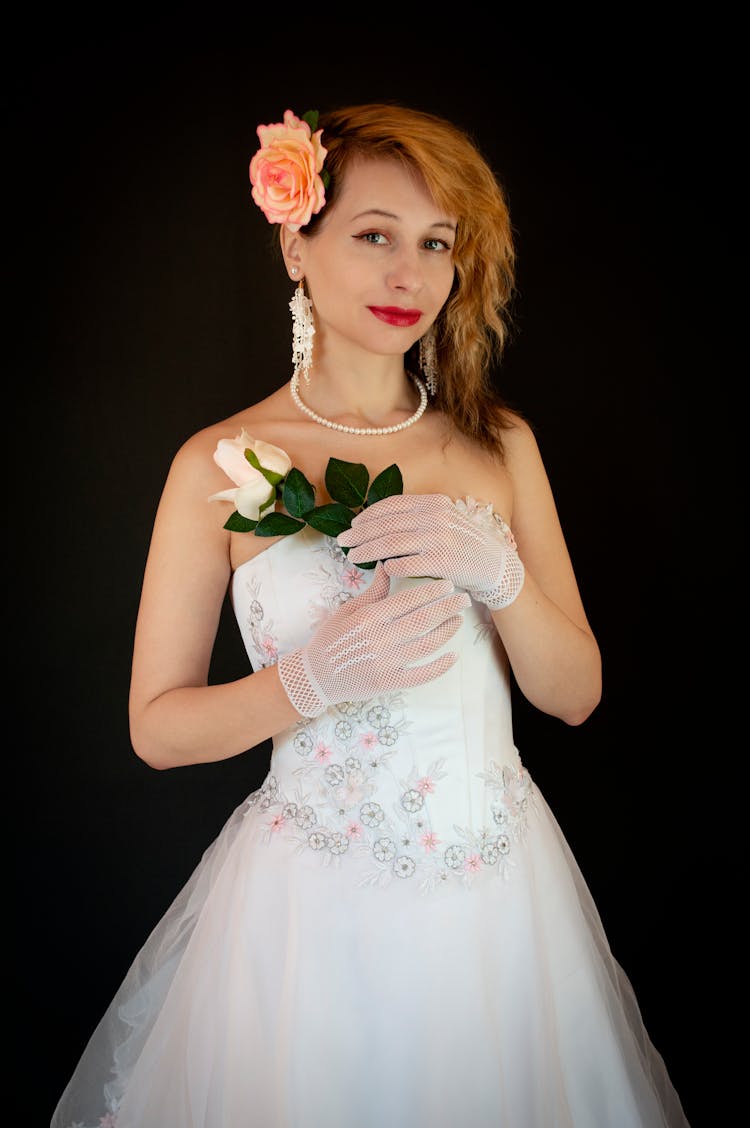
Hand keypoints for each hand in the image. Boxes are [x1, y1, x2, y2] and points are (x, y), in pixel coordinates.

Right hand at [277, 563, 469, 716]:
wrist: (315, 677)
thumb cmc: (330, 639)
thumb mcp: (347, 610)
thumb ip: (373, 591)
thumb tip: (389, 564)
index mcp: (368, 618)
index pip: (408, 600)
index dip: (432, 591)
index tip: (448, 584)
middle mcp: (379, 639)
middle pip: (423, 620)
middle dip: (447, 607)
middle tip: (463, 599)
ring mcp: (386, 663)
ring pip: (426, 645)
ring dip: (447, 631)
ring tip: (458, 621)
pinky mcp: (389, 683)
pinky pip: (421, 675)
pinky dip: (440, 667)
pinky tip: (453, 656)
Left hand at [338, 494, 524, 610]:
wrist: (494, 564)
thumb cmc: (462, 543)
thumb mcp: (442, 519)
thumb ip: (416, 516)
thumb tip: (377, 521)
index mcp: (433, 503)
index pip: (392, 505)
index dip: (368, 516)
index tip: (352, 525)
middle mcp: (435, 517)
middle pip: (386, 525)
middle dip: (360, 534)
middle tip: (342, 542)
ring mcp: (439, 539)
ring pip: (391, 545)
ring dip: (367, 551)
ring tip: (352, 557)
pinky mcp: (442, 562)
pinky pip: (406, 565)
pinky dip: (390, 567)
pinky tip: (381, 570)